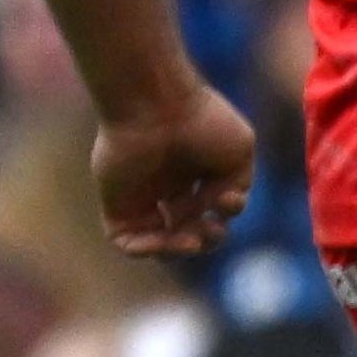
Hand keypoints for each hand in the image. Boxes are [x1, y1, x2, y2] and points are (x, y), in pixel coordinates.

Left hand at [89, 84, 256, 258]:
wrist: (158, 105)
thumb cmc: (202, 122)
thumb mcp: (239, 154)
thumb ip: (237, 188)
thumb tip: (214, 212)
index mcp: (197, 177)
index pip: (210, 212)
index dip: (225, 215)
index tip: (227, 198)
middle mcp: (168, 190)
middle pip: (188, 232)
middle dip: (206, 240)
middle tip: (209, 230)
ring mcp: (142, 199)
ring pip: (159, 242)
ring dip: (177, 251)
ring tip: (189, 241)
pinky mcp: (117, 205)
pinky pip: (125, 241)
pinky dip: (143, 250)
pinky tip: (161, 240)